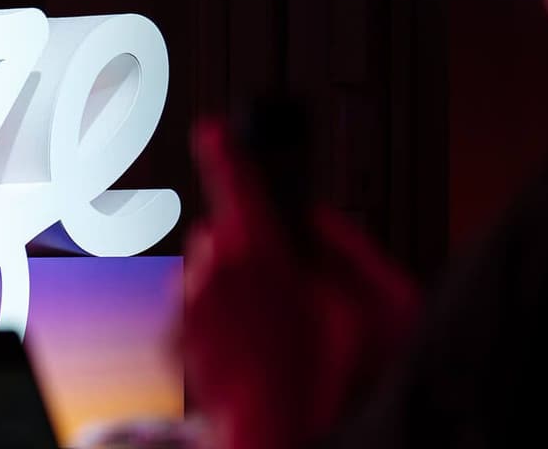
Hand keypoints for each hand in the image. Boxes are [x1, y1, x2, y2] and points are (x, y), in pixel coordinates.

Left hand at [182, 120, 418, 448]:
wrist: (280, 436)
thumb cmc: (328, 382)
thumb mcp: (373, 307)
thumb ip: (347, 249)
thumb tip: (318, 222)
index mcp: (260, 252)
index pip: (236, 180)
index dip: (226, 149)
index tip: (213, 128)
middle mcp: (215, 271)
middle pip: (224, 234)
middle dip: (248, 248)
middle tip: (285, 292)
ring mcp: (190, 307)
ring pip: (207, 274)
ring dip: (232, 290)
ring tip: (270, 334)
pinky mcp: (175, 339)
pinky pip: (193, 312)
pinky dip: (214, 323)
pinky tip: (246, 350)